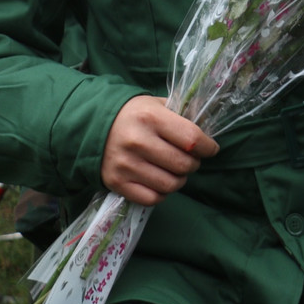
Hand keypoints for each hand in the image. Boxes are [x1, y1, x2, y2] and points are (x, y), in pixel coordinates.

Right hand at [101, 96, 218, 206]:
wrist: (92, 125)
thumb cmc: (134, 114)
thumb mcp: (157, 105)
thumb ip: (182, 115)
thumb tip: (208, 130)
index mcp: (151, 118)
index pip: (192, 139)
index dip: (207, 147)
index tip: (210, 149)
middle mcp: (138, 142)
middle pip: (183, 164)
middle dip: (194, 164)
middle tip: (190, 159)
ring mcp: (126, 164)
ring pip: (170, 184)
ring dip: (179, 180)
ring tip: (175, 170)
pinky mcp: (116, 182)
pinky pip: (152, 198)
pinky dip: (162, 193)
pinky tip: (160, 181)